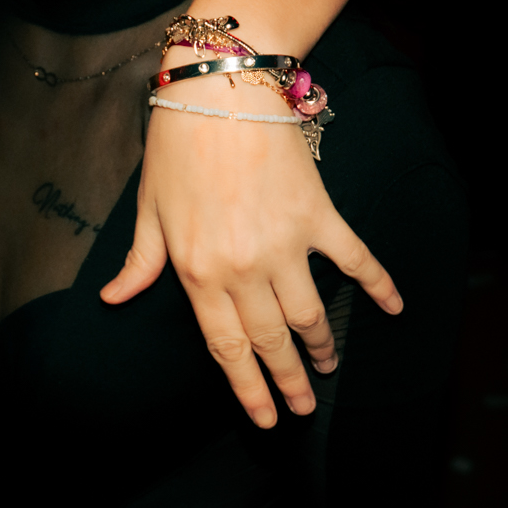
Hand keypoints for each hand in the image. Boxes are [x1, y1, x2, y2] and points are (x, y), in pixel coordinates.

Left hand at [101, 81, 401, 427]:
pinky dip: (378, 286)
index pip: (228, 348)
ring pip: (311, 314)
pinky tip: (393, 309)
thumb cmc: (177, 146)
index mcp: (199, 273)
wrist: (220, 89)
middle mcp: (245, 269)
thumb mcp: (150, 210)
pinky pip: (355, 261)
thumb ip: (140, 263)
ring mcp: (287, 244)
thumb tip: (114, 297)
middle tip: (304, 407)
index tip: (266, 418)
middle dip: (290, 382)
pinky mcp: (319, 216)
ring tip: (330, 365)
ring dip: (323, 346)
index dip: (249, 389)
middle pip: (272, 341)